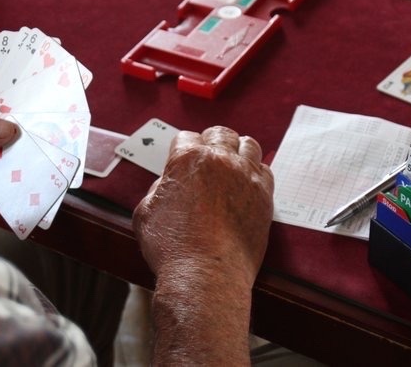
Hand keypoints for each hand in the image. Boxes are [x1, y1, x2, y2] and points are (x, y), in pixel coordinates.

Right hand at [133, 126, 273, 364]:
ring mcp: (246, 176)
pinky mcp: (264, 196)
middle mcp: (220, 160)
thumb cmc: (172, 248)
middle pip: (221, 134)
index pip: (187, 137)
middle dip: (212, 141)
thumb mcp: (145, 213)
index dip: (183, 147)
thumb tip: (169, 184)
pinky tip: (247, 184)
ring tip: (232, 164)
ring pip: (248, 146)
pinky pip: (265, 171)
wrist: (205, 275)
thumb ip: (158, 190)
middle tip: (209, 156)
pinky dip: (256, 173)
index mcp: (187, 159)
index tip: (184, 157)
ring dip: (238, 151)